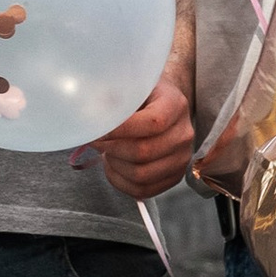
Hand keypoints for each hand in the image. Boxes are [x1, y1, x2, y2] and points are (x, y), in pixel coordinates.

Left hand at [95, 73, 197, 201]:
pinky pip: (143, 190)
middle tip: (96, 140)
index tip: (97, 129)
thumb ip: (113, 96)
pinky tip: (114, 166)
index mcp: (175, 105)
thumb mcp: (131, 86)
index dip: (120, 130)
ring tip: (107, 151)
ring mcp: (181, 158)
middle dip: (112, 148)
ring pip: (141, 175)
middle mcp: (184, 133)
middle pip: (143, 152)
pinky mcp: (174, 177)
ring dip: (115, 166)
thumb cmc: (142, 95)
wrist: (163, 106)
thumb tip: (92, 113)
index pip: (151, 123)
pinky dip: (120, 182)